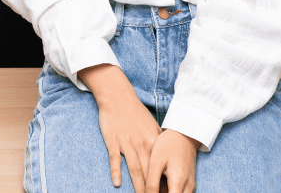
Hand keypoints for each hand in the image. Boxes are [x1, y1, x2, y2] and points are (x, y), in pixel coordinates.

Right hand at [78, 64, 161, 190]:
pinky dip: (116, 172)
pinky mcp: (113, 141)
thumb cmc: (135, 113)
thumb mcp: (152, 126)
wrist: (118, 97)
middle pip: (149, 171)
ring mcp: (127, 143)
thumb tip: (166, 158)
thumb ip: (158, 142)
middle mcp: (142, 144)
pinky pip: (115, 159)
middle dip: (153, 188)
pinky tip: (117, 184)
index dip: (164, 181)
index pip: (161, 166)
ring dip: (138, 185)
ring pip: (135, 168)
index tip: (167, 192)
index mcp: (153, 141)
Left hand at [144, 129, 199, 192]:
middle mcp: (188, 186)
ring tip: (157, 187)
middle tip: (152, 188)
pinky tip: (163, 186)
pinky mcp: (190, 182)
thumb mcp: (155, 162)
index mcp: (178, 181)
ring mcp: (191, 184)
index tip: (149, 192)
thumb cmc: (168, 145)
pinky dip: (172, 192)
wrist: (184, 134)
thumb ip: (151, 183)